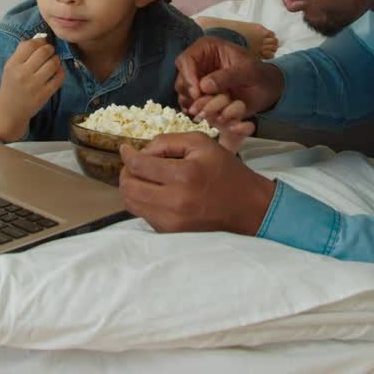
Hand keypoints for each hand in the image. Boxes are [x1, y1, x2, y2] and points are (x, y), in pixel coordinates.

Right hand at [0, 37, 63, 140]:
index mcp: (13, 64)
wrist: (10, 111)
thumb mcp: (9, 68)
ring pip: (53, 63)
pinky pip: (59, 77)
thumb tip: (41, 38)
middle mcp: (23, 73)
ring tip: (54, 61)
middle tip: (50, 52)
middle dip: (50, 49)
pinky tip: (57, 71)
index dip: (40, 41)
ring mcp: (35, 84)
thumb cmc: (11, 86)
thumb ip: (22, 53)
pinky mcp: (45, 94)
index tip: (43, 44)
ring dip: (56, 59)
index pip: (30, 44)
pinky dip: (61, 71)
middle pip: (44, 52)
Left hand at [119, 132, 276, 234]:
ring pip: (132, 204)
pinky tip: (156, 192)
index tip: (126, 149)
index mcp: (185, 175)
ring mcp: (172, 221)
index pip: (139, 165)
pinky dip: (144, 202)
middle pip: (129, 188)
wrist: (247, 206)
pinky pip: (144, 215)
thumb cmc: (225, 170)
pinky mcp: (172, 232)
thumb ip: (167, 141)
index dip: (127, 155)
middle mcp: (175, 201)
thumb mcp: (201, 143)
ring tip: (143, 178)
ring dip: (132, 188)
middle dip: (126, 173)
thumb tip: (142, 152)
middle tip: (134, 165)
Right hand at [174, 37, 284, 149]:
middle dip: (189, 93)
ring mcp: (199, 80)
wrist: (266, 89)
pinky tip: (207, 116)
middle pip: (181, 78)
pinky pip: (191, 104)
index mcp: (208, 48)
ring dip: (192, 104)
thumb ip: (228, 76)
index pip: (186, 59)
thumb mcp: (248, 71)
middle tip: (200, 106)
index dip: (188, 76)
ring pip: (183, 93)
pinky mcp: (201, 95)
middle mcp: (199, 63)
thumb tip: (204, 86)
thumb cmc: (259, 74)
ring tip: (206, 112)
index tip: (197, 93)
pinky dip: (197, 112)